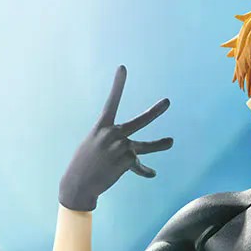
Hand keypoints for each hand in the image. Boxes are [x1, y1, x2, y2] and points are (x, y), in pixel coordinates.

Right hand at [59, 65, 172, 211]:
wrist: (79, 182)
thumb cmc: (85, 163)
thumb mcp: (96, 146)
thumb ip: (116, 144)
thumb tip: (136, 155)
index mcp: (101, 127)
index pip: (112, 102)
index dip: (118, 85)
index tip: (123, 68)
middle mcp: (112, 135)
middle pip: (139, 122)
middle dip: (155, 112)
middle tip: (168, 102)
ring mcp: (120, 148)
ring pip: (145, 147)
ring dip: (159, 144)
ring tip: (171, 142)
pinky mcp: (126, 162)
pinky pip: (139, 167)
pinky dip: (144, 171)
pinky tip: (152, 173)